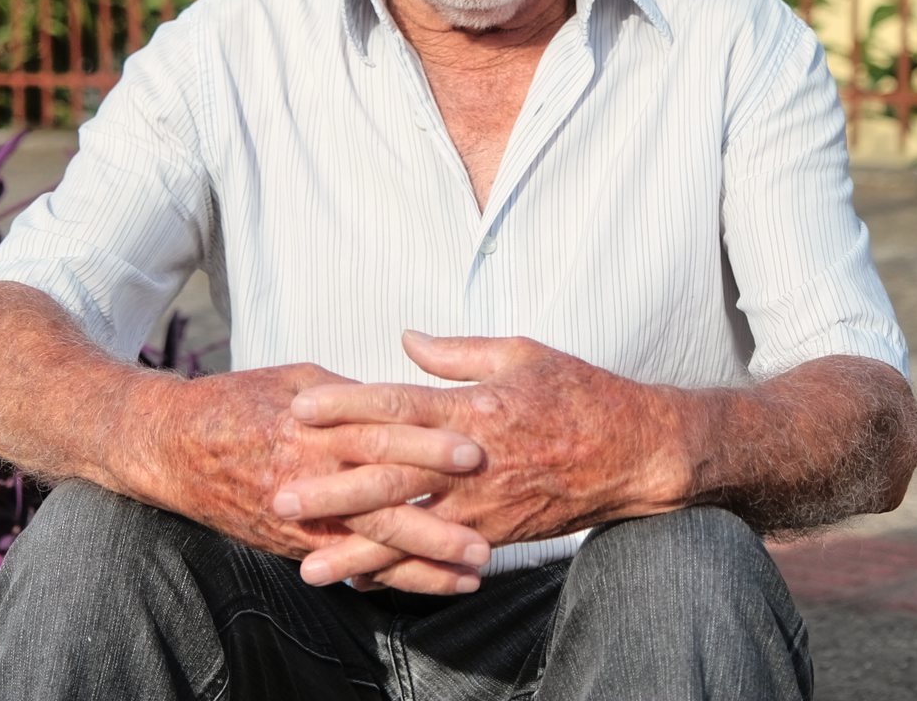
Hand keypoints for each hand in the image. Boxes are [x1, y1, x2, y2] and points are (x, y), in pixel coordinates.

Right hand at [147, 362, 493, 593]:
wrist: (172, 447)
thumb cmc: (238, 401)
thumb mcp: (296, 380)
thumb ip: (351, 396)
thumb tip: (402, 402)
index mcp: (314, 424)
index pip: (380, 432)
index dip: (428, 441)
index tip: (473, 449)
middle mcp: (308, 473)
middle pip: (381, 496)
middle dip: (435, 515)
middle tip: (486, 528)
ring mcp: (299, 514)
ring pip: (369, 542)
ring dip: (423, 560)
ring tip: (472, 571)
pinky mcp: (290, 541)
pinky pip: (346, 563)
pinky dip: (387, 577)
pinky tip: (427, 584)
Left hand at [279, 331, 689, 587]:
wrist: (636, 454)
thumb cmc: (580, 394)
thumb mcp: (522, 354)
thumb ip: (457, 351)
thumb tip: (403, 337)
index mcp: (474, 409)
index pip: (397, 406)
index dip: (346, 406)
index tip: (300, 408)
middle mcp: (473, 463)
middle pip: (390, 477)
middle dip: (332, 490)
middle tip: (280, 497)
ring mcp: (484, 507)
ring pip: (409, 531)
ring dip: (356, 549)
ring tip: (308, 564)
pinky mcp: (496, 535)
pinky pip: (438, 556)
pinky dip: (399, 570)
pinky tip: (362, 579)